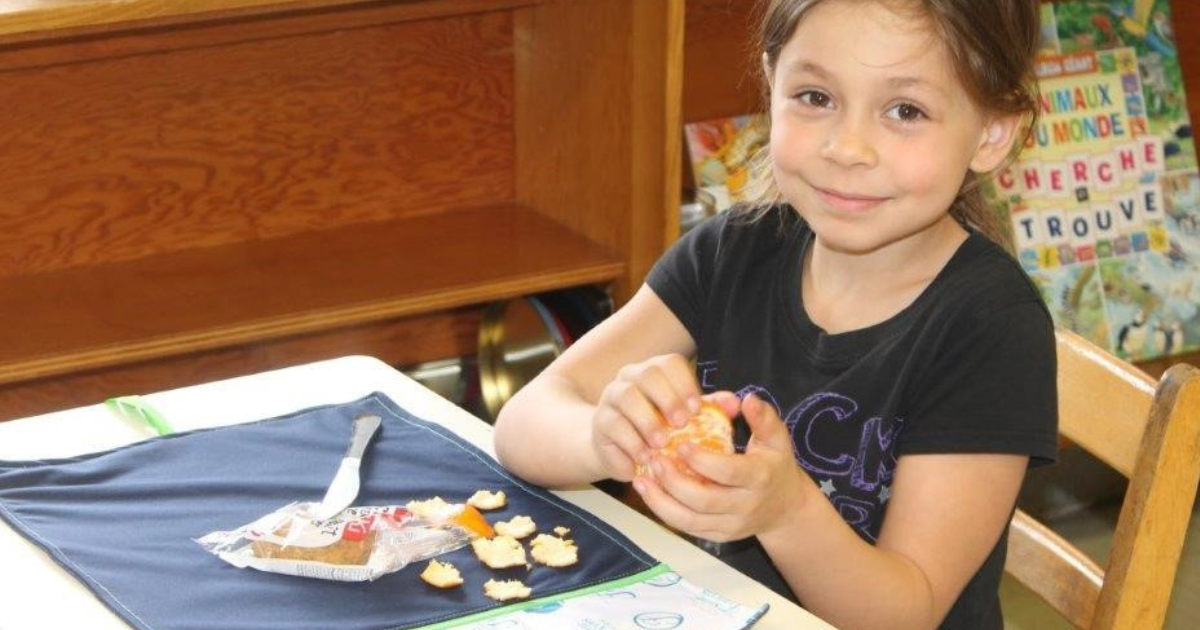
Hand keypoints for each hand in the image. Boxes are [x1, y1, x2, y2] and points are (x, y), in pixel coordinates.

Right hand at [590, 354, 702, 481]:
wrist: (620, 450)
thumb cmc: (659, 430)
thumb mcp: (685, 419)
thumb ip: (710, 409)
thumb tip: (736, 404)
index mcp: (655, 371)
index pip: (670, 364)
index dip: (684, 384)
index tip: (697, 409)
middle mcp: (631, 377)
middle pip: (647, 374)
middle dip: (667, 398)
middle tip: (682, 424)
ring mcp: (612, 396)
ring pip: (627, 396)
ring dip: (648, 420)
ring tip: (663, 443)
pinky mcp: (600, 421)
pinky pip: (613, 424)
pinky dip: (631, 441)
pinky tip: (645, 456)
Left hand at [633, 394, 813, 540]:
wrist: (785, 508)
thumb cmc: (775, 465)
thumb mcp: (777, 439)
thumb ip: (763, 418)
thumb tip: (748, 399)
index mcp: (760, 478)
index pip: (728, 472)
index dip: (702, 461)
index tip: (680, 444)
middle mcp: (746, 506)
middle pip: (704, 501)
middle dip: (674, 482)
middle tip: (653, 460)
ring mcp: (731, 525)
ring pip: (690, 521)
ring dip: (661, 502)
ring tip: (641, 480)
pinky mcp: (719, 536)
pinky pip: (687, 529)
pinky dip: (664, 513)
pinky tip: (649, 493)